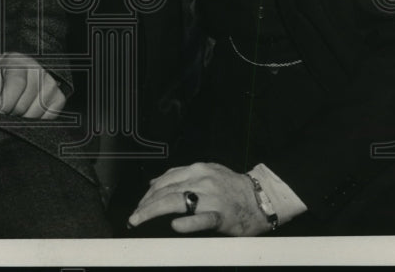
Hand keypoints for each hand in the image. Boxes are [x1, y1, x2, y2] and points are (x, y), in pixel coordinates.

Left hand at [0, 52, 65, 119]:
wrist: (14, 80)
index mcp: (17, 61)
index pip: (16, 84)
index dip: (4, 103)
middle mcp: (38, 69)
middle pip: (24, 104)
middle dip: (9, 114)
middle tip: (2, 111)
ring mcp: (51, 84)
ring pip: (35, 114)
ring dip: (21, 120)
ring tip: (13, 112)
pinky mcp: (59, 98)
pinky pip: (48, 118)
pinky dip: (35, 123)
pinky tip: (26, 115)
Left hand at [127, 162, 266, 235]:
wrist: (260, 198)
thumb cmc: (232, 187)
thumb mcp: (206, 173)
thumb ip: (180, 176)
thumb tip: (154, 182)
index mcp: (197, 169)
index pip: (165, 180)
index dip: (148, 194)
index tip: (138, 205)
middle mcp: (202, 180)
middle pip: (166, 191)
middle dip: (146, 205)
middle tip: (133, 217)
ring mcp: (211, 198)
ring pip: (177, 201)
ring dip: (154, 211)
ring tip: (140, 219)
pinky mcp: (222, 215)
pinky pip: (203, 219)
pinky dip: (188, 222)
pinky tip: (175, 226)